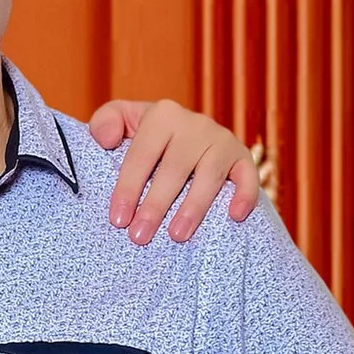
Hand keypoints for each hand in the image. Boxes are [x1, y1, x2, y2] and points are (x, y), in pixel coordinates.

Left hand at [89, 99, 261, 245]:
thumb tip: (106, 139)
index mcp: (162, 116)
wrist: (183, 136)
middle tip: (140, 237)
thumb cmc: (146, 137)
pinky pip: (248, 176)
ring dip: (193, 207)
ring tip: (176, 236)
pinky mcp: (242, 157)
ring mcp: (221, 140)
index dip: (128, 189)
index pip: (142, 156)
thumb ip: (104, 123)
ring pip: (209, 175)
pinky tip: (234, 217)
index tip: (119, 220)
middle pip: (175, 168)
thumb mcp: (122, 122)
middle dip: (156, 205)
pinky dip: (244, 194)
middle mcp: (195, 124)